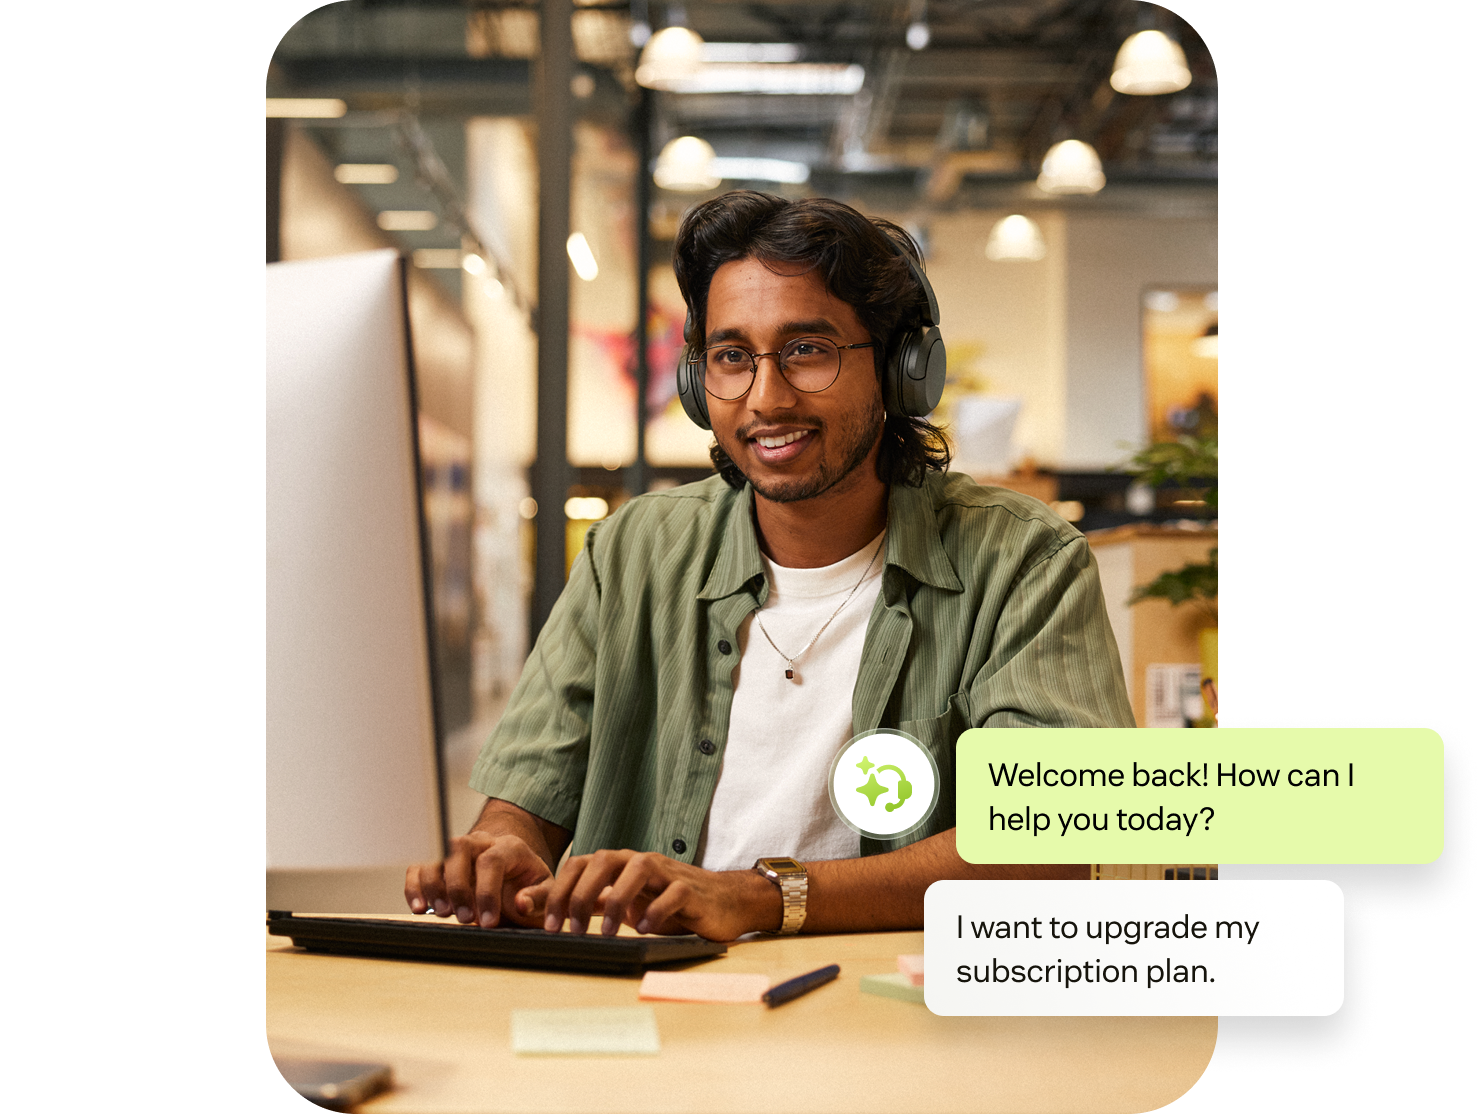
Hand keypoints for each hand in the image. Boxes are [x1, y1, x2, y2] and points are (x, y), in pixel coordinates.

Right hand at [405, 831, 552, 927]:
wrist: (515, 871)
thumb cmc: (528, 882)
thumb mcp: (546, 890)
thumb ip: (538, 897)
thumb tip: (521, 903)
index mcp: (509, 846)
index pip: (492, 860)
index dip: (487, 892)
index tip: (488, 921)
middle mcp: (481, 842)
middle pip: (458, 849)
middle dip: (458, 886)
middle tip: (463, 917)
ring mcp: (458, 850)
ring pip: (436, 855)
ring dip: (434, 886)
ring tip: (443, 912)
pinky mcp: (439, 862)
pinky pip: (419, 866)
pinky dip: (415, 886)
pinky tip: (419, 907)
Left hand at [538, 850, 778, 941]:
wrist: (723, 902)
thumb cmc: (668, 903)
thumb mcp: (624, 905)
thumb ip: (591, 904)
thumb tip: (547, 913)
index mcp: (620, 865)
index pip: (580, 864)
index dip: (558, 891)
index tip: (547, 925)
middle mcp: (640, 862)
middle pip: (602, 861)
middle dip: (579, 895)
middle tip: (569, 929)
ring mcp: (666, 873)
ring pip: (636, 870)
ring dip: (617, 900)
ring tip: (606, 933)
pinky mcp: (690, 890)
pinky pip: (671, 893)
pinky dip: (655, 910)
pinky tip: (645, 930)